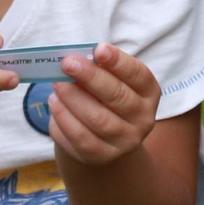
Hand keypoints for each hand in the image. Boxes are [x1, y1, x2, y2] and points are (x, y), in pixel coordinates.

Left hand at [47, 44, 160, 166]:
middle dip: (91, 77)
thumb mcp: (112, 81)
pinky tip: (54, 102)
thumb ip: (100, 69)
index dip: (119, 62)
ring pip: (98, 120)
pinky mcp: (102, 156)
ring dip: (73, 98)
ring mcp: (125, 141)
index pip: (138, 75)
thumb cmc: (107, 98)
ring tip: (57, 83)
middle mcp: (143, 119)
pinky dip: (64, 119)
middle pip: (117, 97)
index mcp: (149, 93)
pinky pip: (81, 138)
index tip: (98, 48)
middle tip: (68, 63)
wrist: (107, 138)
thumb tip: (77, 58)